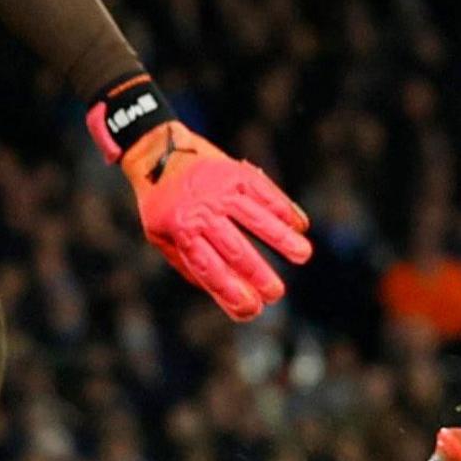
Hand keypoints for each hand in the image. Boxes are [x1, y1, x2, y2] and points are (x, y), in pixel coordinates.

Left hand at [122, 125, 312, 318]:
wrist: (157, 152)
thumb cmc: (161, 202)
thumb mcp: (160, 236)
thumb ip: (189, 263)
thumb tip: (223, 293)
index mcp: (181, 231)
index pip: (210, 268)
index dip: (231, 291)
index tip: (252, 309)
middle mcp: (202, 212)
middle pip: (235, 248)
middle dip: (258, 273)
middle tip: (277, 293)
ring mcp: (221, 190)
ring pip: (255, 218)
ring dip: (281, 238)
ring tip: (303, 255)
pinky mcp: (236, 172)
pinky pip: (264, 192)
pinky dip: (283, 208)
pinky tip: (299, 225)